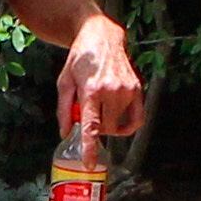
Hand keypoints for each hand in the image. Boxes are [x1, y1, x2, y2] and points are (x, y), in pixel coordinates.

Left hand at [56, 13, 146, 142]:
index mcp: (91, 90)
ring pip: (119, 125)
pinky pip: (136, 119)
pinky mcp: (137, 89)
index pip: (91, 126)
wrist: (101, 36)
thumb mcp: (64, 82)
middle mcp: (112, 91)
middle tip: (88, 111)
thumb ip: (63, 109)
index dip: (90, 148)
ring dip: (108, 124)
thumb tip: (66, 132)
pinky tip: (118, 120)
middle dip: (95, 127)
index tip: (90, 164)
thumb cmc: (80, 59)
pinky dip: (127, 126)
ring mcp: (127, 90)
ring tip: (101, 107)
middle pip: (105, 128)